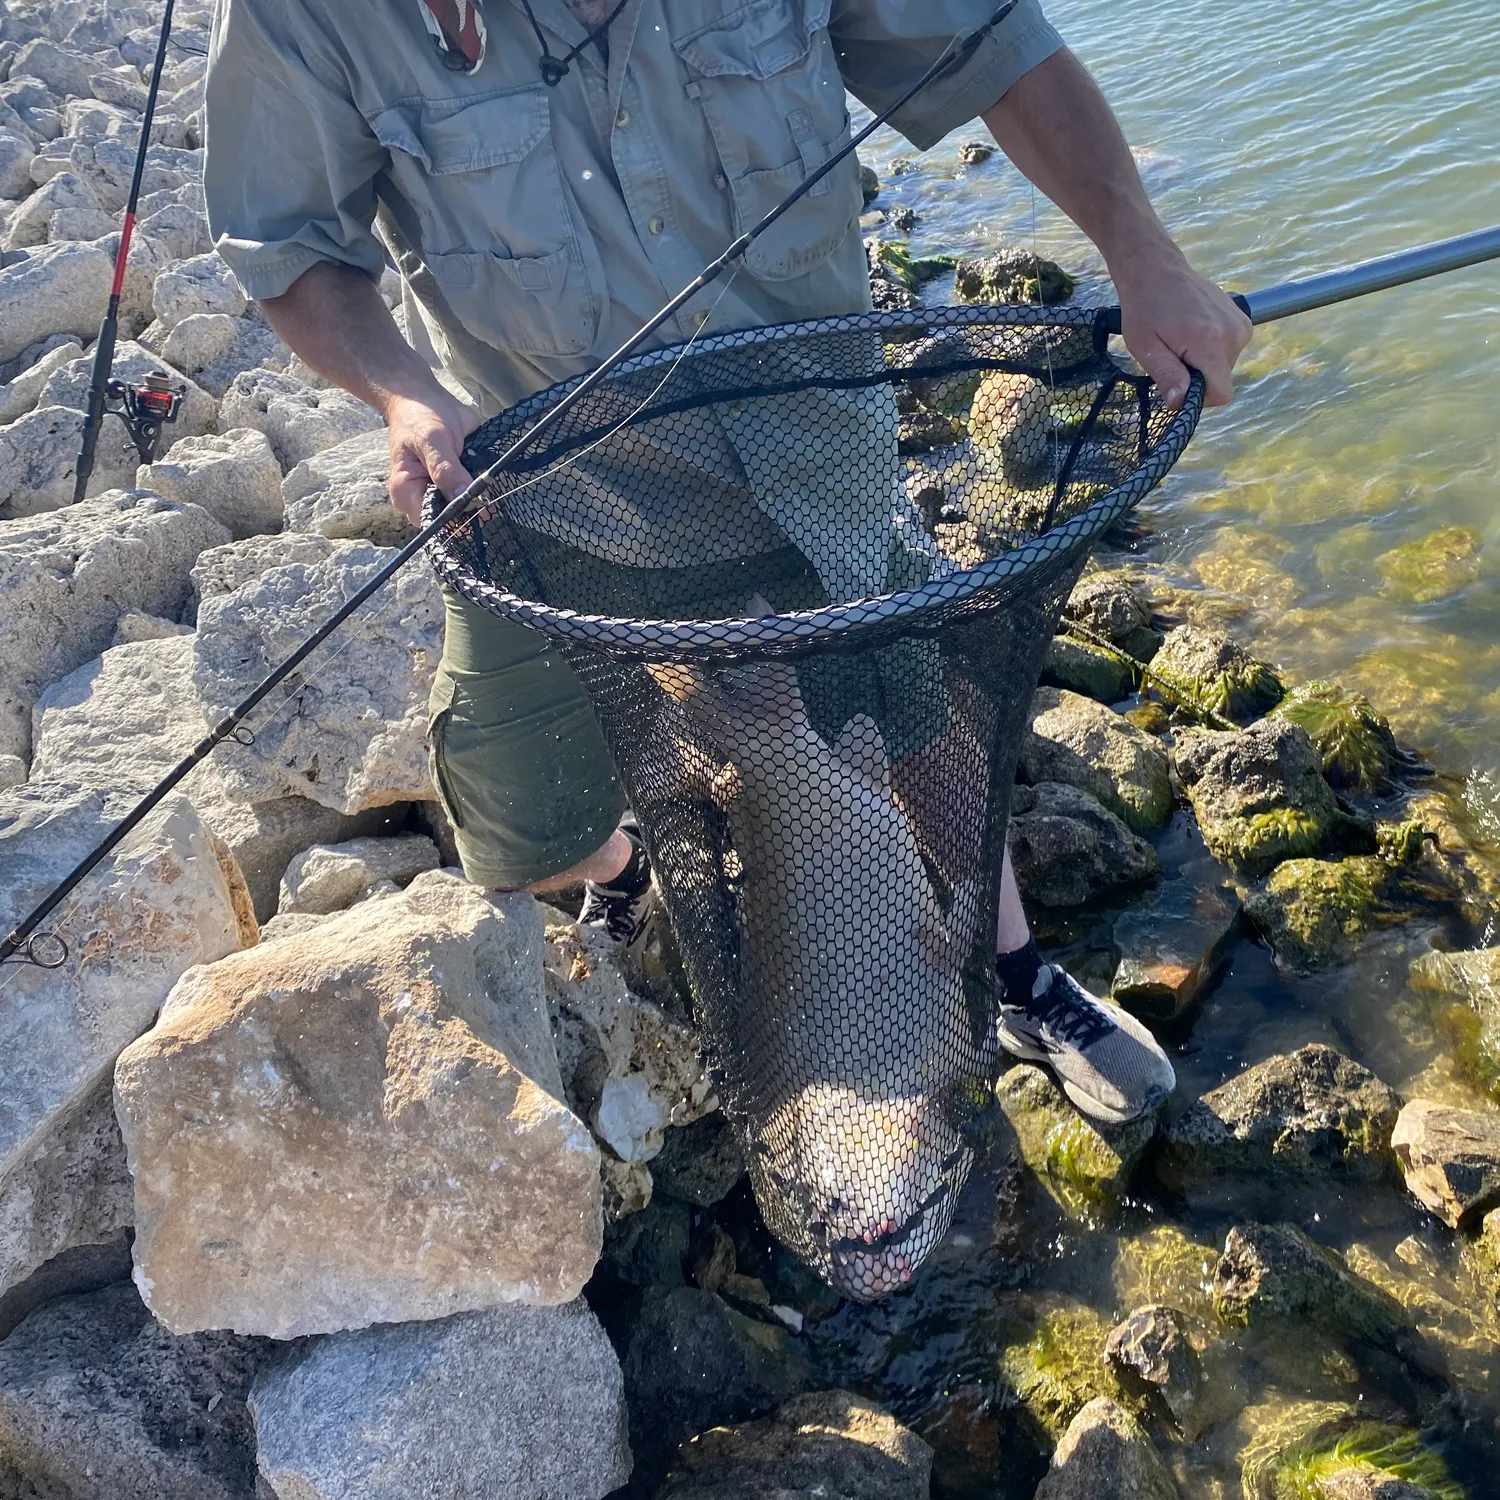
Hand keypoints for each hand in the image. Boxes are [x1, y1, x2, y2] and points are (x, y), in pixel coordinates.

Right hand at [385, 388, 481, 525]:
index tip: (476, 507)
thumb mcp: (432, 440)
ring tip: (493, 492)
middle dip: (471, 512)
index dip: (454, 518)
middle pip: (448, 519)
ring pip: (463, 510)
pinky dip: (484, 492)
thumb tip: (461, 498)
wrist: (425, 397)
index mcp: (406, 492)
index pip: (431, 519)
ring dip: (481, 502)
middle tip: (490, 502)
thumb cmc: (420, 416)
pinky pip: (471, 496)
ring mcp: (439, 492)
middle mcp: (421, 498)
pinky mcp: (454, 483)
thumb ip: (445, 470)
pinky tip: (492, 486)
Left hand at [1111, 246, 1252, 410]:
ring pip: (1224, 366)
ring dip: (1202, 362)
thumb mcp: (1145, 347)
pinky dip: (1211, 349)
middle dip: (1196, 377)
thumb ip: (1167, 376)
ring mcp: (1240, 324)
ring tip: (1181, 340)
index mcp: (1211, 343)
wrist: (1157, 269)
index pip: (1221, 393)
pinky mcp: (1242, 319)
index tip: (1178, 385)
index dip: (1198, 399)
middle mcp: (1233, 334)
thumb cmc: (1144, 308)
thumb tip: (1180, 403)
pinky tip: (1193, 332)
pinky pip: (1229, 350)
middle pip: (1220, 380)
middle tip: (1173, 353)